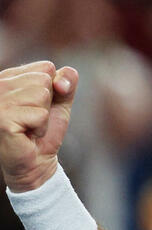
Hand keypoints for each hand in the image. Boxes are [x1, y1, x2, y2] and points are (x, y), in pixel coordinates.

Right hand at [0, 61, 78, 191]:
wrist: (36, 161)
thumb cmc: (44, 130)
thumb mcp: (60, 101)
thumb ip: (67, 82)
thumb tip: (61, 81)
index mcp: (8, 77)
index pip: (45, 67)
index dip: (53, 88)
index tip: (38, 105)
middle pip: (44, 79)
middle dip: (48, 102)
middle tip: (33, 118)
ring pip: (42, 94)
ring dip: (43, 115)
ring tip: (30, 125)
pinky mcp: (3, 119)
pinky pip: (40, 114)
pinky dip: (41, 126)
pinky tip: (27, 134)